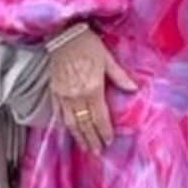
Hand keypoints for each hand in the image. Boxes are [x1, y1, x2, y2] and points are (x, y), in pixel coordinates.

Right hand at [49, 28, 137, 154]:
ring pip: (70, 122)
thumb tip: (133, 88)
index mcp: (92, 88)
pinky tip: (69, 131)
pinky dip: (64, 124)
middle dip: (91, 139)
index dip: (104, 130)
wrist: (63, 34)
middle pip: (84, 124)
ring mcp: (62, 95)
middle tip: (97, 152)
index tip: (108, 141)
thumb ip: (119, 76)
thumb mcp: (108, 59)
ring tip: (85, 147)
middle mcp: (76, 96)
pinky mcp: (53, 91)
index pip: (99, 116)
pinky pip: (58, 113)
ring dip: (78, 136)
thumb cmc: (87, 44)